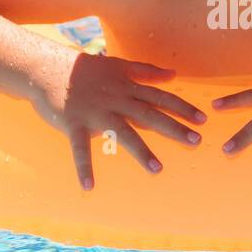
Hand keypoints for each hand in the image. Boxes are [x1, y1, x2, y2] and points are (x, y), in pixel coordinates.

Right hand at [30, 52, 206, 189]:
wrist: (48, 68)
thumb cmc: (85, 70)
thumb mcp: (118, 65)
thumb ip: (146, 71)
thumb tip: (173, 74)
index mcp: (127, 87)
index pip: (160, 97)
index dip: (182, 107)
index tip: (203, 118)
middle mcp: (116, 100)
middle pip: (149, 115)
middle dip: (174, 128)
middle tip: (196, 141)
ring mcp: (96, 112)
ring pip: (123, 133)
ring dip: (141, 152)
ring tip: (157, 169)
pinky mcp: (74, 124)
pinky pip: (80, 149)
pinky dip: (84, 168)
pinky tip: (89, 187)